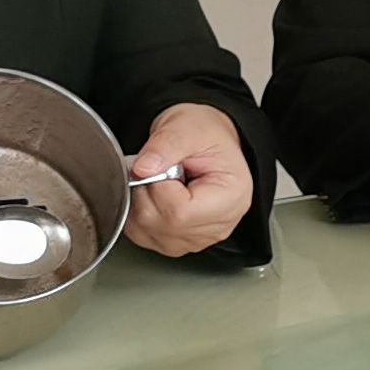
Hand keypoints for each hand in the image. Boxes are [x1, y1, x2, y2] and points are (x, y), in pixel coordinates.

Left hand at [125, 103, 254, 256]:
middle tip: (160, 169)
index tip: (163, 165)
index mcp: (231, 197)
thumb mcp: (187, 127)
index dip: (158, 187)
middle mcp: (220, 224)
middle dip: (147, 193)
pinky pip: (144, 235)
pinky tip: (155, 195)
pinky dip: (138, 214)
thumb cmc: (206, 133)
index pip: (179, 212)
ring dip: (141, 203)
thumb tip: (142, 169)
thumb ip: (165, 145)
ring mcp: (200, 237)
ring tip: (161, 181)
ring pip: (149, 233)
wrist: (208, 140)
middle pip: (163, 226)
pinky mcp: (181, 241)